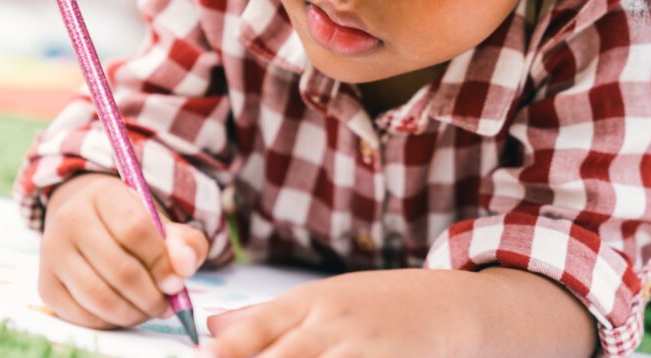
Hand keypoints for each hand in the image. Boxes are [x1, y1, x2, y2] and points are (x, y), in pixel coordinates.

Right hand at [38, 173, 208, 328]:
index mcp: (102, 195)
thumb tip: (184, 266)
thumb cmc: (131, 223)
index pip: (135, 229)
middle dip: (151, 295)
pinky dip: (111, 321)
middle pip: (119, 268)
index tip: (177, 281)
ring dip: (134, 313)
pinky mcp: (46, 286)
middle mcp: (69, 220)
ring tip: (150, 309)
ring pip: (99, 297)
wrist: (86, 222)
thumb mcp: (161, 221)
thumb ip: (184, 241)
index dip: (161, 262)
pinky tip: (126, 311)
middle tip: (167, 304)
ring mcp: (52, 253)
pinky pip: (83, 315)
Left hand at [200, 269, 478, 357]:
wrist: (447, 306)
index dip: (230, 345)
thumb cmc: (375, 304)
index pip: (261, 325)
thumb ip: (265, 316)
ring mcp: (364, 348)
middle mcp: (334, 323)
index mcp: (310, 302)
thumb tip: (211, 329)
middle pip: (284, 355)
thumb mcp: (321, 299)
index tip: (203, 356)